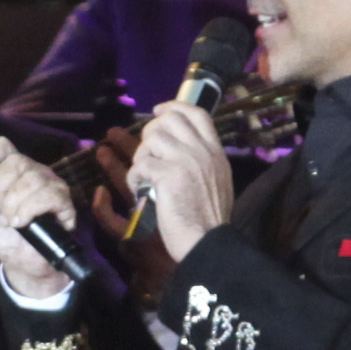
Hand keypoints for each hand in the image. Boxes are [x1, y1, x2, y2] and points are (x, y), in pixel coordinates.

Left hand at [0, 138, 75, 303]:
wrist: (17, 262)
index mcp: (8, 170)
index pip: (2, 145)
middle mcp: (31, 171)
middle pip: (16, 161)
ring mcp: (49, 184)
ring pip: (32, 180)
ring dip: (14, 205)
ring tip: (9, 222)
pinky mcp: (63, 201)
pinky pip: (49, 195)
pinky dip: (31, 210)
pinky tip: (24, 223)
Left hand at [130, 98, 233, 263]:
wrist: (208, 242)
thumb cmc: (209, 220)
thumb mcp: (217, 181)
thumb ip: (203, 160)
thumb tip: (182, 145)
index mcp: (215, 152)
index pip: (197, 114)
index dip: (174, 106)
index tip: (158, 110)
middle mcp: (202, 151)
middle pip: (169, 120)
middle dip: (150, 132)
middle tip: (145, 152)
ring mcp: (185, 160)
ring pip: (151, 140)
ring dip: (140, 157)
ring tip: (143, 177)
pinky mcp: (168, 175)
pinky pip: (140, 165)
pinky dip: (133, 178)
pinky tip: (138, 190)